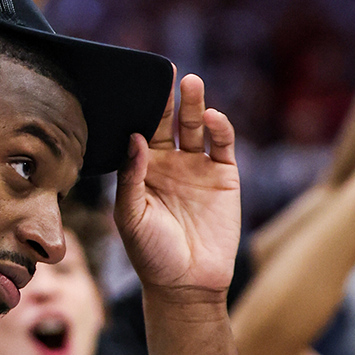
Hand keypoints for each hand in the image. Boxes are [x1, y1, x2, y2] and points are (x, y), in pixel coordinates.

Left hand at [114, 72, 241, 297]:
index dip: (139, 111)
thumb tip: (136, 139)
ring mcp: (197, 168)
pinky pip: (222, 146)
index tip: (133, 85)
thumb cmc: (150, 254)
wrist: (186, 283)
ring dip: (193, 105)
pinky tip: (210, 117)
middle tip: (165, 71)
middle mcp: (169, 165)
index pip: (140, 132)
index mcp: (141, 171)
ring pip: (195, 128)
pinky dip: (219, 129)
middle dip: (167, 99)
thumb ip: (131, 178)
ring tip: (190, 83)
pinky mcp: (224, 176)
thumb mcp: (130, 217)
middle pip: (169, 123)